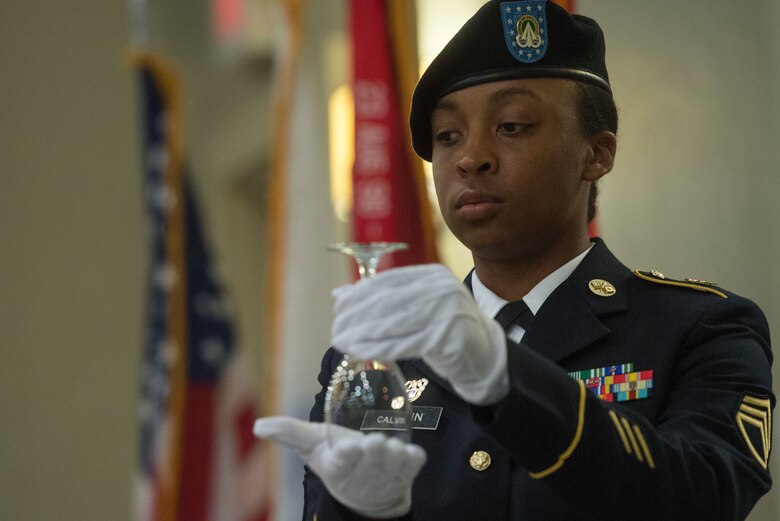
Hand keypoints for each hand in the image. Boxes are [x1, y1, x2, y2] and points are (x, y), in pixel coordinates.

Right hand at [253, 417, 425, 518]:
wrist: (371, 494)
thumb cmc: (340, 460)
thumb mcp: (314, 447)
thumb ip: (290, 433)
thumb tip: (259, 425)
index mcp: (337, 465)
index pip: (341, 460)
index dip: (345, 456)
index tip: (348, 449)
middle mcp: (363, 470)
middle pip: (371, 457)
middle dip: (374, 451)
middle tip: (374, 442)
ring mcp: (388, 470)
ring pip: (394, 459)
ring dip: (394, 453)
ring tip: (390, 446)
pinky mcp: (409, 468)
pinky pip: (415, 462)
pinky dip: (414, 458)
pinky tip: (410, 452)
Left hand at [331, 264, 508, 404]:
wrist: (486, 356)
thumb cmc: (446, 331)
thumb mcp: (418, 308)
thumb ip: (385, 300)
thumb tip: (340, 295)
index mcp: (433, 275)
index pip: (388, 280)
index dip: (359, 294)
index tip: (339, 308)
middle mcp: (441, 289)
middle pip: (387, 300)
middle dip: (356, 316)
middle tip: (335, 330)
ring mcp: (447, 312)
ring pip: (393, 322)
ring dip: (362, 334)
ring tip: (341, 342)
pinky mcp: (448, 337)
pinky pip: (404, 343)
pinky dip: (378, 348)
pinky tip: (360, 352)